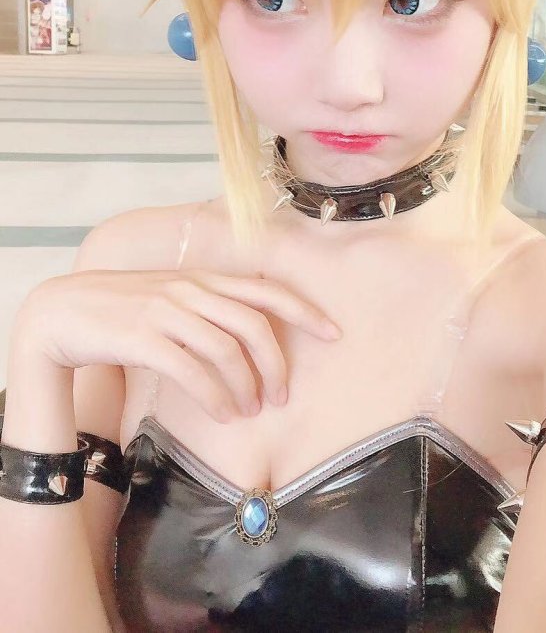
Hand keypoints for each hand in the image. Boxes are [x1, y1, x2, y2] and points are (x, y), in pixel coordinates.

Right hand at [11, 269, 341, 422]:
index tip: (334, 333)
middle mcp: (191, 290)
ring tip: (250, 411)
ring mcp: (168, 311)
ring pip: (226, 349)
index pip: (266, 291)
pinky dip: (215, 394)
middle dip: (276, 363)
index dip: (304, 311)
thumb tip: (252, 338)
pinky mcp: (143, 337)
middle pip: (253, 325)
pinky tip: (224, 413)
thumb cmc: (126, 310)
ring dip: (246, 386)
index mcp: (204, 280)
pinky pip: (191, 369)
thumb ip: (210, 309)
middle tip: (282, 396)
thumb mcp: (174, 300)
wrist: (64, 311)